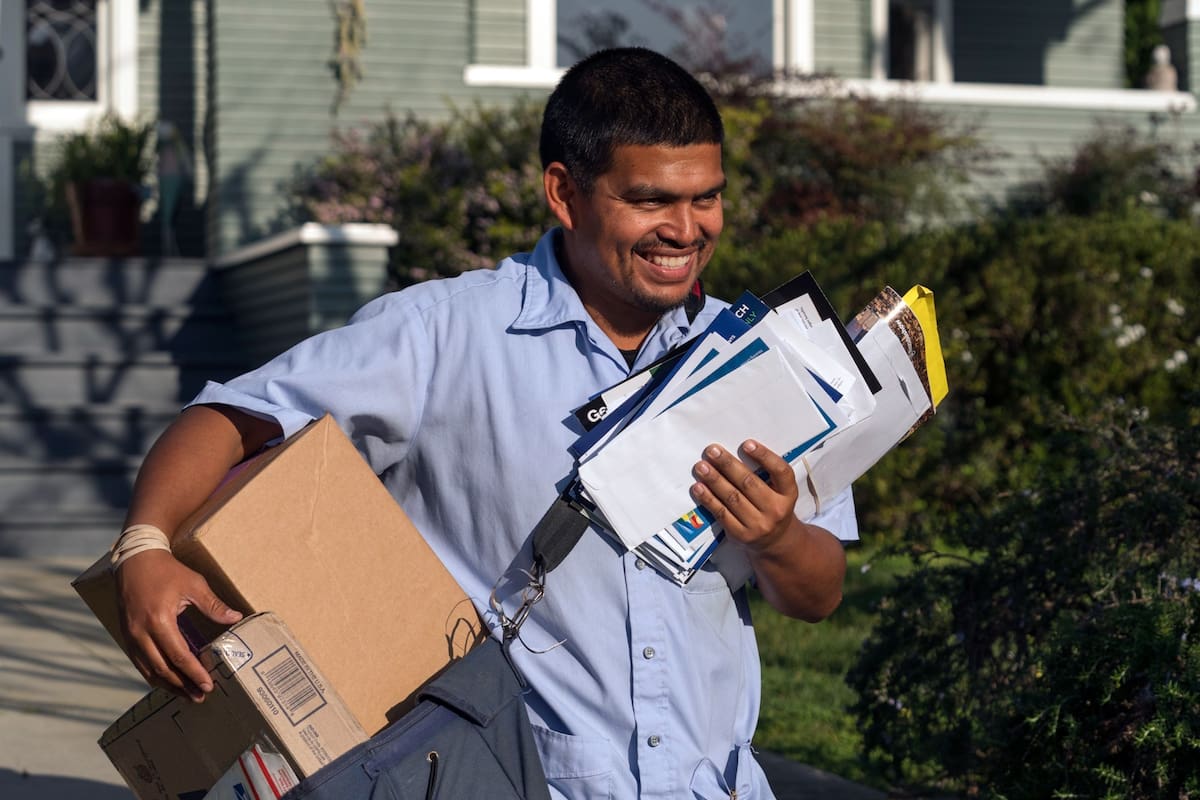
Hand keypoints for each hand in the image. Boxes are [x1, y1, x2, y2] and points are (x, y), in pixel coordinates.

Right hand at [115, 550, 242, 700]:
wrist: (136, 560)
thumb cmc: (167, 571)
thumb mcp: (194, 584)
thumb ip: (214, 605)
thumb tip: (236, 619)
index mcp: (159, 621)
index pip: (179, 656)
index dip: (194, 673)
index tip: (209, 685)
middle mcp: (141, 633)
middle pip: (162, 669)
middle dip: (182, 686)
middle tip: (200, 696)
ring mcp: (130, 636)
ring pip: (148, 671)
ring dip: (168, 685)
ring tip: (187, 694)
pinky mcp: (126, 636)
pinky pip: (140, 663)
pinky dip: (154, 675)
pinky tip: (168, 681)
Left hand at [690, 439, 798, 553]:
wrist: (776, 541)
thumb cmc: (773, 506)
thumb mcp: (779, 491)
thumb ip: (765, 474)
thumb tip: (733, 453)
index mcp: (788, 494)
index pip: (780, 472)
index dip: (765, 456)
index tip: (747, 444)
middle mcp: (776, 510)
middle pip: (749, 483)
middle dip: (728, 465)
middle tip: (712, 451)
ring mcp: (759, 525)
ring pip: (733, 498)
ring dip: (714, 480)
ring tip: (701, 467)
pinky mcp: (742, 535)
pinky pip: (722, 514)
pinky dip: (708, 499)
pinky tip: (698, 488)